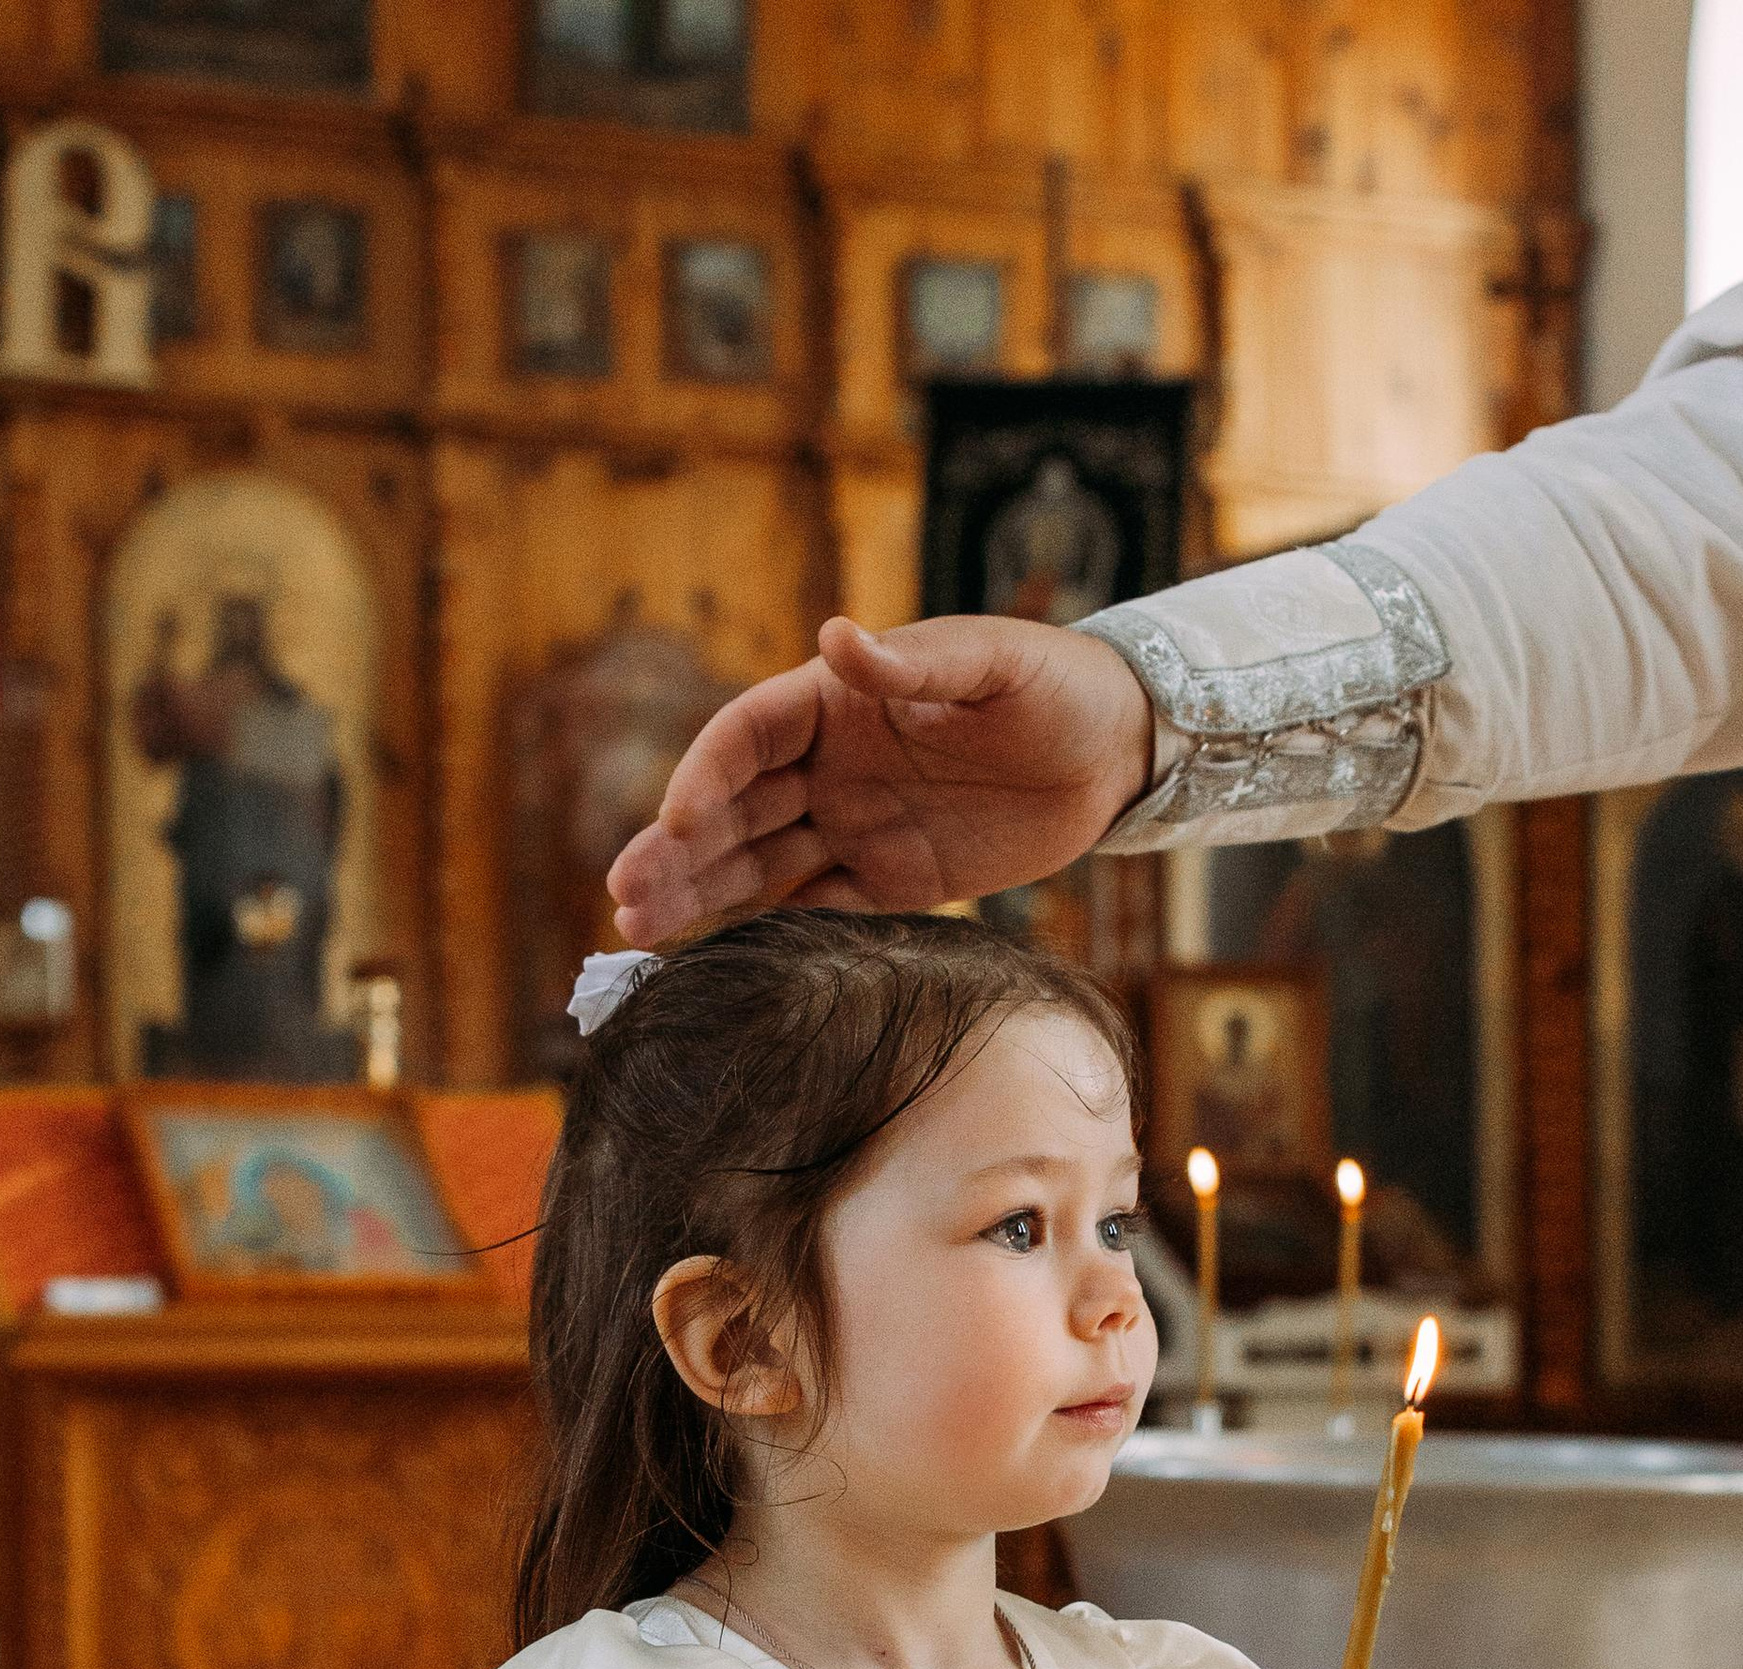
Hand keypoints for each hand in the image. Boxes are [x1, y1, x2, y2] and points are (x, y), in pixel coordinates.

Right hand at [606, 614, 1157, 942]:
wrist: (1118, 749)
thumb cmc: (1056, 685)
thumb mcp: (994, 663)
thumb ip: (915, 662)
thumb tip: (835, 636)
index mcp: (839, 700)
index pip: (748, 737)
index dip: (705, 777)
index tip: (676, 824)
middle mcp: (832, 763)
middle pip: (734, 809)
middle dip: (675, 853)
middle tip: (624, 899)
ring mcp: (855, 823)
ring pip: (759, 864)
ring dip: (699, 897)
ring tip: (639, 933)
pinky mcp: (891, 878)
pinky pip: (816, 908)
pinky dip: (767, 933)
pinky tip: (717, 959)